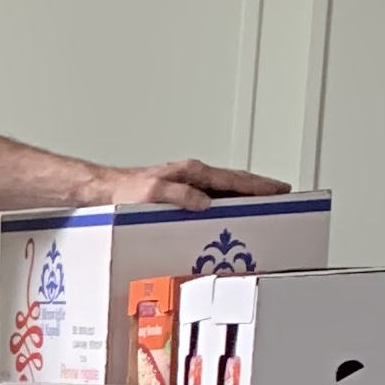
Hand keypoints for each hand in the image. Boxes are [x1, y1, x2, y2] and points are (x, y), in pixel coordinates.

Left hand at [97, 158, 286, 212]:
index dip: (258, 185)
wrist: (104, 192)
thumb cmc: (123, 193)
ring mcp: (186, 184)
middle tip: (281, 195)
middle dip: (259, 188)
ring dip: (243, 196)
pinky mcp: (177, 194)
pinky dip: (224, 203)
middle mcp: (192, 176)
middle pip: (234, 181)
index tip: (280, 189)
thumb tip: (206, 202)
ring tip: (261, 204)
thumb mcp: (152, 194)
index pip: (233, 178)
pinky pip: (208, 198)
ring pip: (223, 189)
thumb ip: (180, 196)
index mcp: (191, 172)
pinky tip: (226, 212)